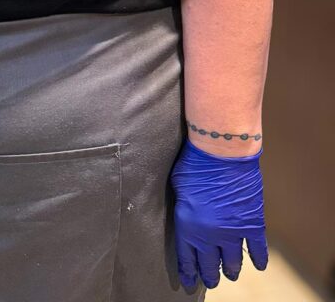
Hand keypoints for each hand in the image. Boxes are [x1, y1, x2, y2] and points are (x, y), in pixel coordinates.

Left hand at [170, 139, 267, 289]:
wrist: (221, 153)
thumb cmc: (194, 164)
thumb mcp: (178, 187)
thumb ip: (184, 207)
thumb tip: (189, 214)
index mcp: (188, 226)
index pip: (187, 258)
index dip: (189, 272)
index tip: (190, 282)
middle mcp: (210, 235)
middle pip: (210, 264)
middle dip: (210, 275)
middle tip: (210, 281)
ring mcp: (234, 232)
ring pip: (233, 261)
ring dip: (231, 270)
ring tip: (230, 275)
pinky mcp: (253, 224)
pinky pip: (257, 249)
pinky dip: (258, 259)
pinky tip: (258, 265)